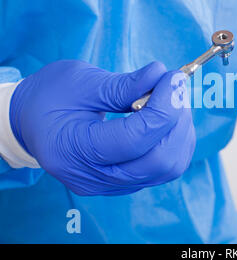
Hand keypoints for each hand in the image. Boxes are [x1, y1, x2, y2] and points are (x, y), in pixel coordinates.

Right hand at [10, 60, 194, 195]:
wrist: (32, 121)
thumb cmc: (50, 97)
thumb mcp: (81, 81)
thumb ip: (124, 84)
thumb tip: (161, 75)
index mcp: (73, 151)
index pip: (135, 139)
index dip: (164, 107)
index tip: (174, 78)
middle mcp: (94, 178)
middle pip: (158, 161)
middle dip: (176, 120)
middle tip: (175, 87)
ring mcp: (111, 185)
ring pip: (168, 167)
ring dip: (181, 131)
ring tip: (172, 100)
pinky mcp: (125, 182)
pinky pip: (165, 168)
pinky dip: (176, 141)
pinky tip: (168, 117)